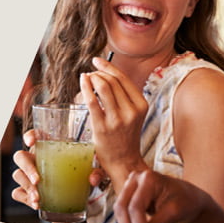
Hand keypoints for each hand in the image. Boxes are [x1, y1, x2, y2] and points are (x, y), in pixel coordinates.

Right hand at [11, 129, 107, 210]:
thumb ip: (96, 173)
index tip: (32, 141)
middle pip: (20, 157)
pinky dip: (26, 198)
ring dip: (27, 187)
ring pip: (18, 175)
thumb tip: (93, 178)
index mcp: (49, 148)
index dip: (30, 135)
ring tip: (39, 198)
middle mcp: (36, 159)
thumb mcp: (91, 173)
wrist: (76, 199)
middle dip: (27, 168)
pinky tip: (36, 204)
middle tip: (38, 180)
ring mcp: (28, 175)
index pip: (35, 135)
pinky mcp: (26, 191)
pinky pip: (18, 193)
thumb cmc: (80, 177)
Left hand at [80, 57, 148, 189]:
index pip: (124, 78)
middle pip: (112, 81)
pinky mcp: (103, 127)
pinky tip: (82, 82)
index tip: (97, 61)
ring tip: (86, 78)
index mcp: (141, 105)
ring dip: (92, 78)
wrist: (124, 162)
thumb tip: (107, 75)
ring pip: (103, 87)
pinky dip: (86, 87)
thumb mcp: (133, 114)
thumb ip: (125, 97)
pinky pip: (92, 101)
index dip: (108, 66)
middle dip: (98, 73)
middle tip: (90, 73)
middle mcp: (131, 111)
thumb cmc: (125, 137)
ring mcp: (117, 119)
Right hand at [115, 169, 216, 222]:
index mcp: (148, 178)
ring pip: (121, 215)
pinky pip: (125, 218)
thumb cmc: (186, 202)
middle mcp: (135, 180)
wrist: (190, 201)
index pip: (136, 206)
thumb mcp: (172, 214)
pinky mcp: (130, 200)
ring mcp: (131, 189)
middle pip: (123, 209)